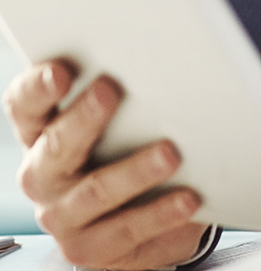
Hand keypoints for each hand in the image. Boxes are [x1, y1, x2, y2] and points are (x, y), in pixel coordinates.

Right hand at [1, 60, 207, 269]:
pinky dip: (160, 214)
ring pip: (96, 191)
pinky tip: (188, 200)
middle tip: (110, 91)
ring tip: (169, 154)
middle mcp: (42, 176)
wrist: (140, 215)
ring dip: (134, 171)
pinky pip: (127, 230)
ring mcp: (62, 217)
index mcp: (41, 134)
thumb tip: (160, 59)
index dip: (38, 87)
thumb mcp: (119, 120)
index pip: (26, 106)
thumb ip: (124, 93)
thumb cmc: (125, 149)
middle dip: (83, 118)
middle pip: (56, 146)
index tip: (61, 71)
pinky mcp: (89, 249)